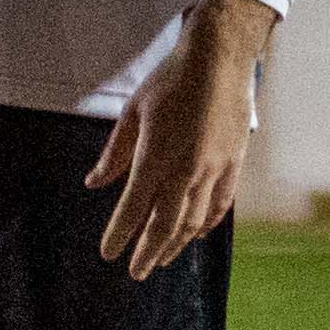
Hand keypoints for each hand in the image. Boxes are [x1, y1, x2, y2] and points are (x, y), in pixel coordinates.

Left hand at [81, 0, 270, 278]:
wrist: (221, 57)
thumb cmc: (172, 79)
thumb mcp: (134, 110)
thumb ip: (115, 152)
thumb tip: (94, 183)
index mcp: (156, 154)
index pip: (133, 207)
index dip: (119, 234)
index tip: (107, 253)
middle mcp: (187, 168)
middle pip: (164, 224)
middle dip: (148, 252)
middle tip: (136, 273)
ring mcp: (214, 168)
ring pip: (194, 220)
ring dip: (175, 244)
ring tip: (162, 259)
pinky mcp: (234, 162)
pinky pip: (221, 204)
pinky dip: (207, 223)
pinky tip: (196, 234)